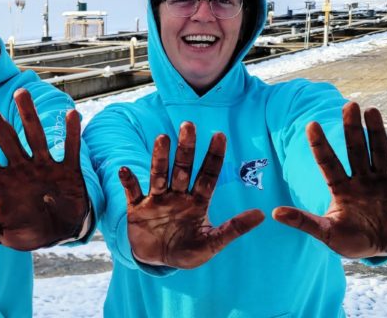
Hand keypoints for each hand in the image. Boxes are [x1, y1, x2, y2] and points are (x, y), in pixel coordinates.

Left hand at [0, 89, 89, 250]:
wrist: (60, 235)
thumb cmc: (24, 231)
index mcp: (0, 181)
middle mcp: (20, 168)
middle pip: (4, 139)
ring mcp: (44, 167)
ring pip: (35, 137)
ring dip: (29, 116)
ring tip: (21, 93)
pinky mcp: (67, 172)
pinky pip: (70, 150)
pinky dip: (71, 134)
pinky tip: (71, 114)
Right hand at [119, 122, 263, 268]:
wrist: (157, 261)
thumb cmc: (186, 251)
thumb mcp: (212, 243)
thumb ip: (234, 229)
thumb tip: (262, 214)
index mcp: (197, 201)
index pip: (207, 175)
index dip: (214, 156)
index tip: (219, 135)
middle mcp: (177, 195)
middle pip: (182, 168)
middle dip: (186, 148)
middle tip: (189, 125)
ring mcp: (156, 200)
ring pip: (159, 174)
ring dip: (160, 157)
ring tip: (162, 138)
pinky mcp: (137, 209)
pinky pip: (132, 192)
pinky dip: (128, 182)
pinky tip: (125, 170)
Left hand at [273, 102, 386, 257]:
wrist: (379, 251)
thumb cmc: (349, 241)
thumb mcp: (325, 233)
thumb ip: (303, 222)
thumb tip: (274, 213)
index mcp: (340, 188)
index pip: (327, 162)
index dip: (319, 144)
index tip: (310, 124)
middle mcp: (360, 180)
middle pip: (354, 150)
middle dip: (351, 128)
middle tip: (349, 104)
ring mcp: (383, 183)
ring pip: (379, 152)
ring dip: (376, 132)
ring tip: (372, 111)